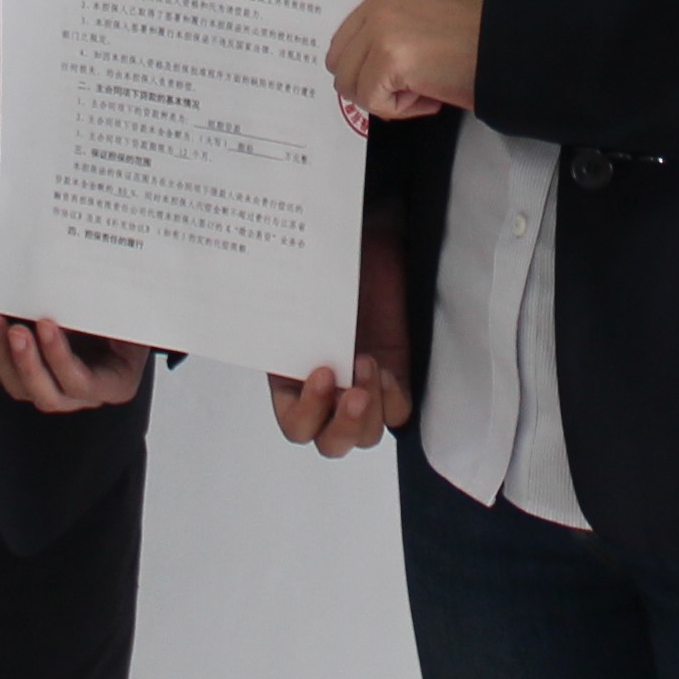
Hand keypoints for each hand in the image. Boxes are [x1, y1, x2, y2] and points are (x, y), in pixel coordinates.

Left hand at [0, 314, 152, 413]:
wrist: (118, 308)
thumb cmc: (128, 313)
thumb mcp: (129, 314)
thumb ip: (110, 313)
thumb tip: (80, 298)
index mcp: (116, 383)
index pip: (83, 384)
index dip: (61, 358)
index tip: (48, 325)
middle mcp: (84, 393)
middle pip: (49, 396)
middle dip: (28, 364)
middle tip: (18, 331)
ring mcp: (57, 385)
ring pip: (23, 388)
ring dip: (6, 357)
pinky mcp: (35, 373)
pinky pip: (10, 373)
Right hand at [268, 226, 414, 455]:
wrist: (370, 236)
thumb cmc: (331, 262)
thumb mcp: (304, 294)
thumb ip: (294, 322)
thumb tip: (282, 329)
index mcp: (294, 378)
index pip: (296, 423)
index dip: (307, 412)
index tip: (320, 372)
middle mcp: (329, 391)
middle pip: (331, 443)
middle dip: (342, 426)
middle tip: (352, 392)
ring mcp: (363, 387)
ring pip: (365, 436)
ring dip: (368, 411)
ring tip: (369, 364)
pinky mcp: (395, 379)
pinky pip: (397, 414)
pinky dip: (391, 400)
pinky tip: (385, 369)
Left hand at [325, 0, 480, 123]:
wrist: (510, 51)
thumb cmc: (479, 44)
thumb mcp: (423, 24)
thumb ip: (389, 35)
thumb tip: (362, 69)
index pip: (346, 41)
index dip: (368, 69)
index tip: (397, 78)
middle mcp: (379, 5)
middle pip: (340, 63)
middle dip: (370, 84)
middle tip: (411, 88)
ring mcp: (381, 30)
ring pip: (350, 84)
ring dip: (385, 98)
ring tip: (423, 88)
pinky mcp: (389, 58)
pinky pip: (371, 100)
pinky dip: (398, 110)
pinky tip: (429, 96)